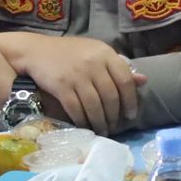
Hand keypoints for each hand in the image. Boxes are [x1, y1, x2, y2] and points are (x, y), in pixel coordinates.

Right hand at [0, 32, 146, 133]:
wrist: (37, 51)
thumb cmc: (71, 53)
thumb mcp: (97, 53)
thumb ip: (118, 67)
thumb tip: (143, 80)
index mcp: (105, 53)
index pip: (125, 79)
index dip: (131, 100)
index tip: (131, 114)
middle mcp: (93, 63)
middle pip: (111, 95)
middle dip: (114, 115)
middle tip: (115, 126)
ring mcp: (77, 75)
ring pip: (95, 105)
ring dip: (100, 121)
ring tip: (102, 130)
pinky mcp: (61, 85)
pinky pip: (76, 108)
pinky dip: (82, 120)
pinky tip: (85, 126)